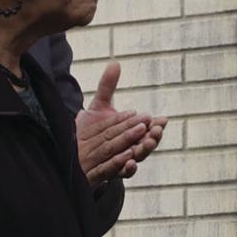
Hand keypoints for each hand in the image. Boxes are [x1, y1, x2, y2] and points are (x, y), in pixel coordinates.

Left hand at [76, 61, 152, 186]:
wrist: (75, 154)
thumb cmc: (92, 130)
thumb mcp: (99, 107)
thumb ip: (107, 87)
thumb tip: (114, 62)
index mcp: (132, 133)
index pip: (148, 128)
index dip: (155, 125)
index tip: (162, 119)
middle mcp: (130, 148)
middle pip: (146, 143)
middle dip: (153, 138)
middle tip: (156, 131)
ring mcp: (121, 162)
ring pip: (137, 158)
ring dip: (143, 152)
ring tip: (146, 144)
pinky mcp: (109, 173)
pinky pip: (121, 173)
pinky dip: (127, 168)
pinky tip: (128, 162)